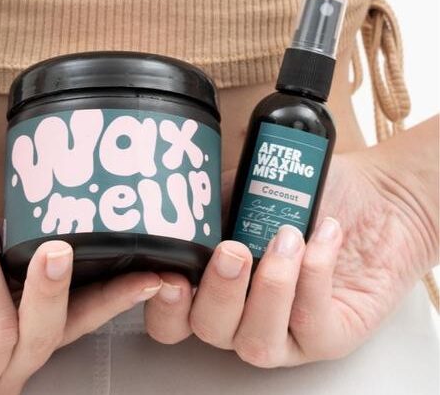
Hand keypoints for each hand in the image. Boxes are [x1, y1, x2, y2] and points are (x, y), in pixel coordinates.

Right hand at [143, 150, 437, 366]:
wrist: (373, 197)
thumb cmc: (305, 196)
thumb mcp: (242, 191)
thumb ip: (205, 204)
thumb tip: (172, 200)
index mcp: (212, 286)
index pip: (170, 318)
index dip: (162, 306)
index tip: (169, 274)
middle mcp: (242, 316)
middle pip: (208, 331)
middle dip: (218, 291)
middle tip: (233, 249)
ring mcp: (285, 332)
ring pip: (257, 343)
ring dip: (268, 289)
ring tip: (286, 238)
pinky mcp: (330, 337)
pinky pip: (311, 325)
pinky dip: (314, 277)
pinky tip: (321, 238)